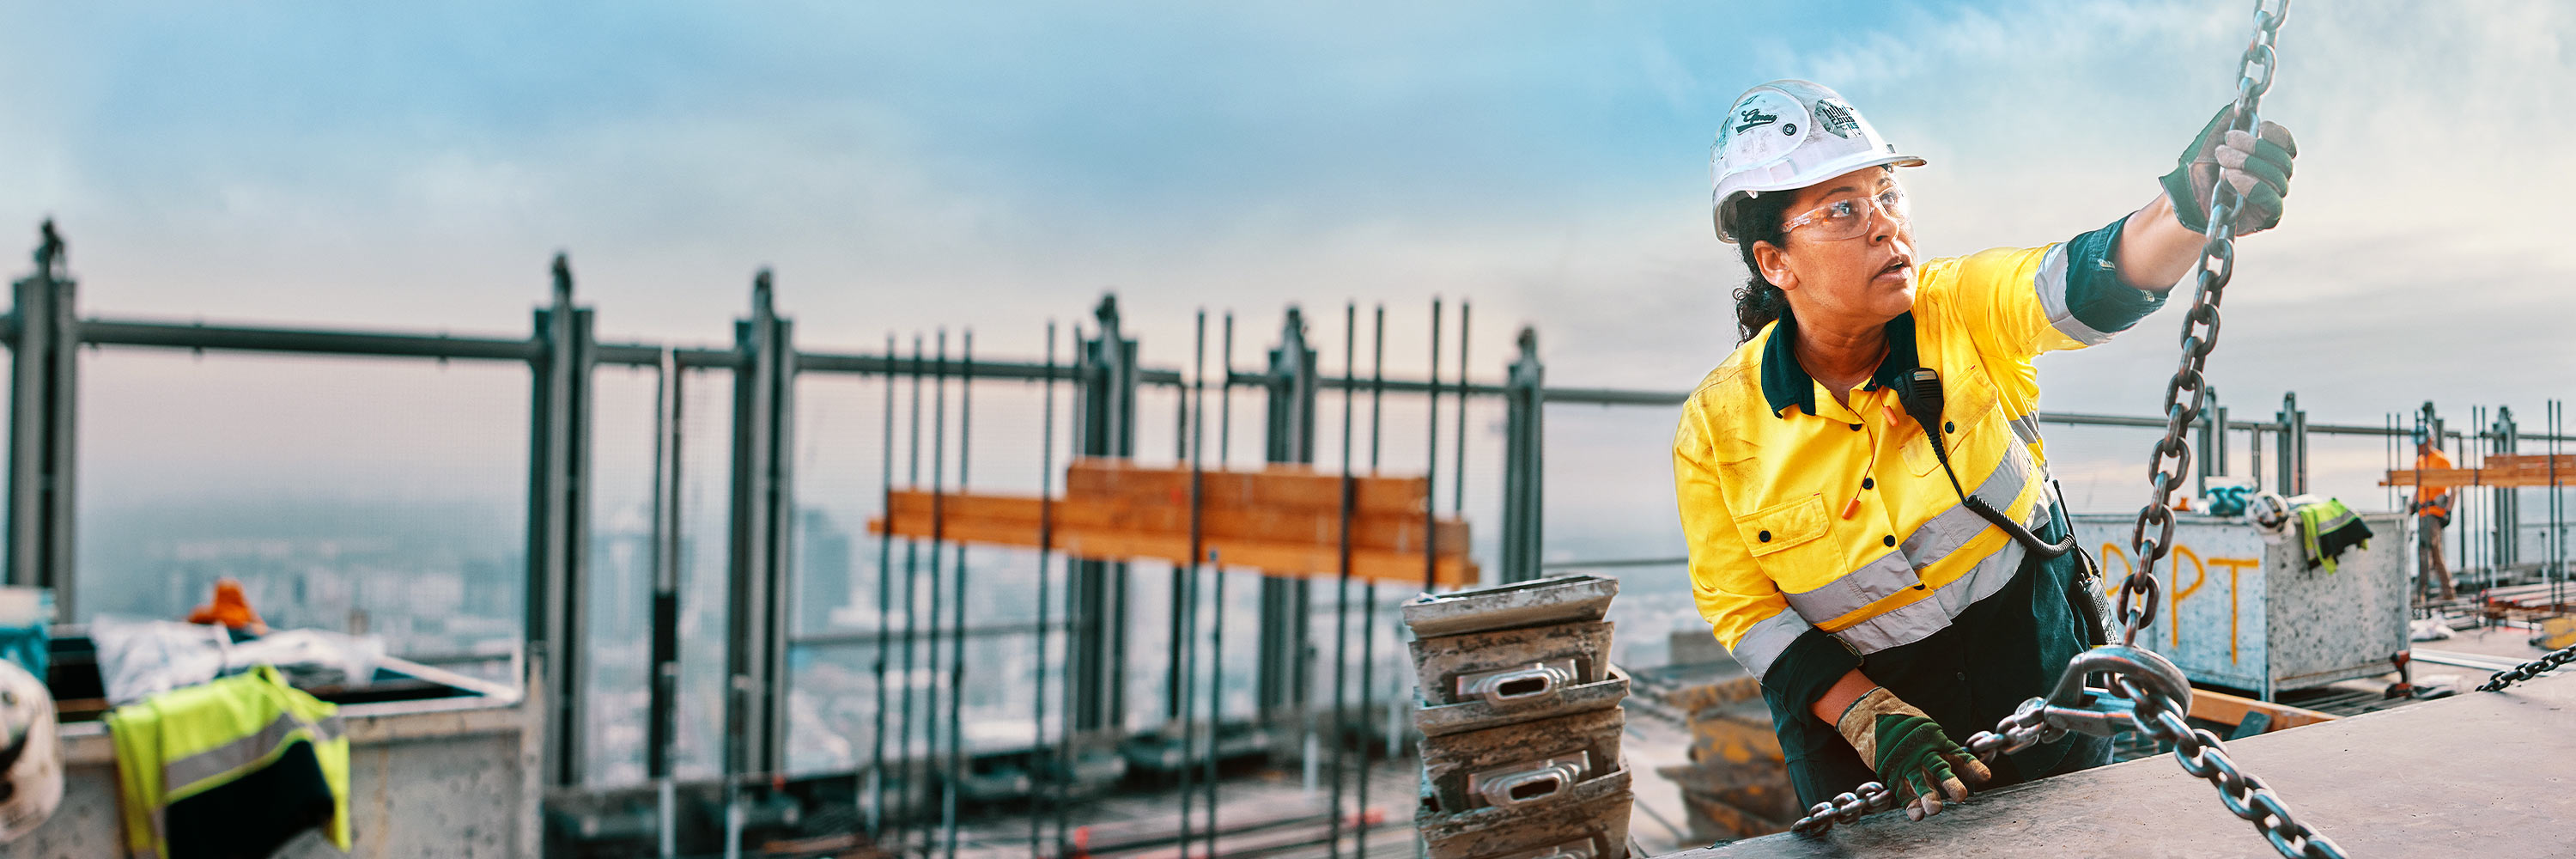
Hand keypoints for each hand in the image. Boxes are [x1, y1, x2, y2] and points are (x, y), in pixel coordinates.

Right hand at [1834, 687, 1993, 819]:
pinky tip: (1917, 814)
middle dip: (1951, 782)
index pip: (1959, 757)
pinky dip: (1909, 802)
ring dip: (1927, 795)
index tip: (1985, 777)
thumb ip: (1952, 757)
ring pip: (1919, 781)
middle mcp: (1924, 752)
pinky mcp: (1891, 772)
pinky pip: (1901, 790)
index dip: (1972, 767)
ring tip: (1935, 810)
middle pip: (1940, 769)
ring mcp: (1907, 762)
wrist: (1874, 717)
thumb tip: (1982, 776)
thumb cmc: (1910, 730)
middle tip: (1961, 796)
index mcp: (1938, 742)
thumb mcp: (1933, 737)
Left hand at [2158, 105, 2297, 235]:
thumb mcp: (2213, 136)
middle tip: (2225, 145)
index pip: (2286, 145)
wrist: (2183, 197)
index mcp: (2267, 157)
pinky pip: (2271, 199)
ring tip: (2221, 159)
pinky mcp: (2267, 215)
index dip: (2277, 135)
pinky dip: (2252, 184)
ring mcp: (2273, 196)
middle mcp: (2275, 176)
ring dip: (2248, 164)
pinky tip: (2231, 176)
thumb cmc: (2200, 166)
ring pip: (2278, 178)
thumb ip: (2231, 118)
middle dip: (2254, 148)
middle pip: (2282, 160)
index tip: (2260, 126)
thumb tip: (2244, 101)